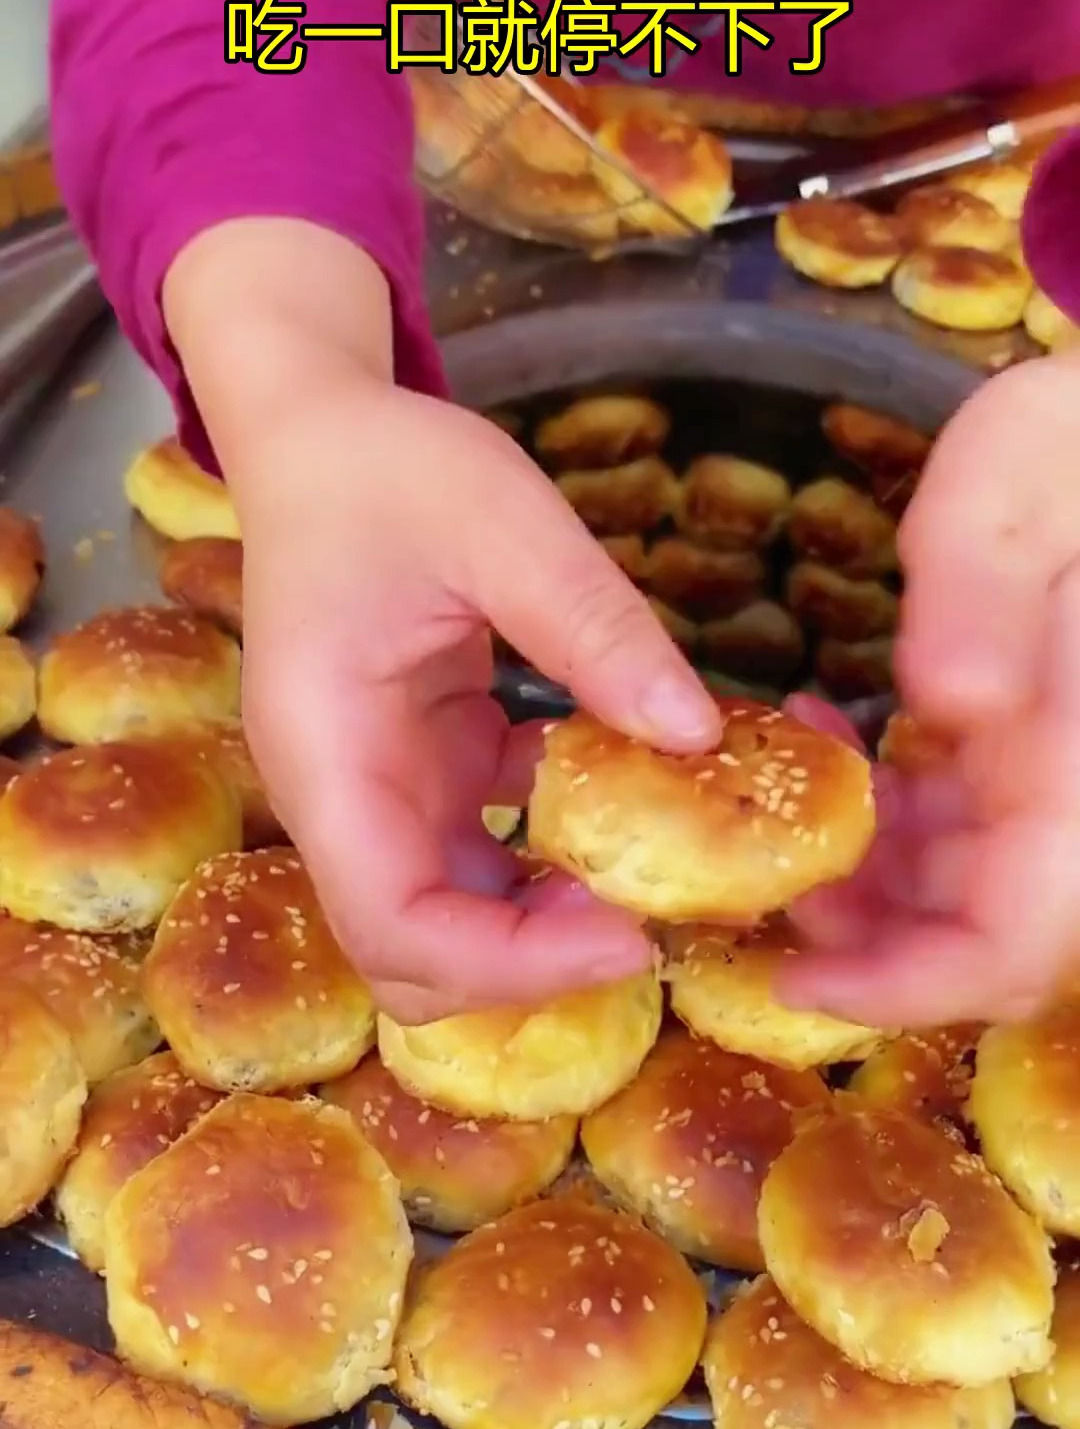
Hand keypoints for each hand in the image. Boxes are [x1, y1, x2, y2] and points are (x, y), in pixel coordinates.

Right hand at [165, 219, 721, 1022]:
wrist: (321, 440)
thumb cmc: (384, 470)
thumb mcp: (500, 522)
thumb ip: (592, 626)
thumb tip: (694, 733)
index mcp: (328, 754)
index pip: (396, 925)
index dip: (511, 963)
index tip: (629, 938)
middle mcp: (339, 798)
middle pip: (412, 957)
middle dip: (526, 965)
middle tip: (643, 918)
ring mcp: (377, 790)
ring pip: (448, 919)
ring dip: (542, 921)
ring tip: (648, 873)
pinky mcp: (421, 769)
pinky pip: (480, 854)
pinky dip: (549, 854)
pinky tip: (616, 796)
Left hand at [781, 350, 1079, 1027]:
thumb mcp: (1028, 474)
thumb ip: (984, 585)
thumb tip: (947, 701)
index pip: (1013, 938)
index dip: (906, 987)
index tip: (793, 978)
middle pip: (985, 931)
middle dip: (867, 931)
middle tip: (763, 863)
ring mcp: (1068, 774)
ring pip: (971, 884)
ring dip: (868, 866)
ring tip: (787, 783)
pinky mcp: (1044, 744)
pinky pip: (971, 819)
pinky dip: (895, 808)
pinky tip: (835, 735)